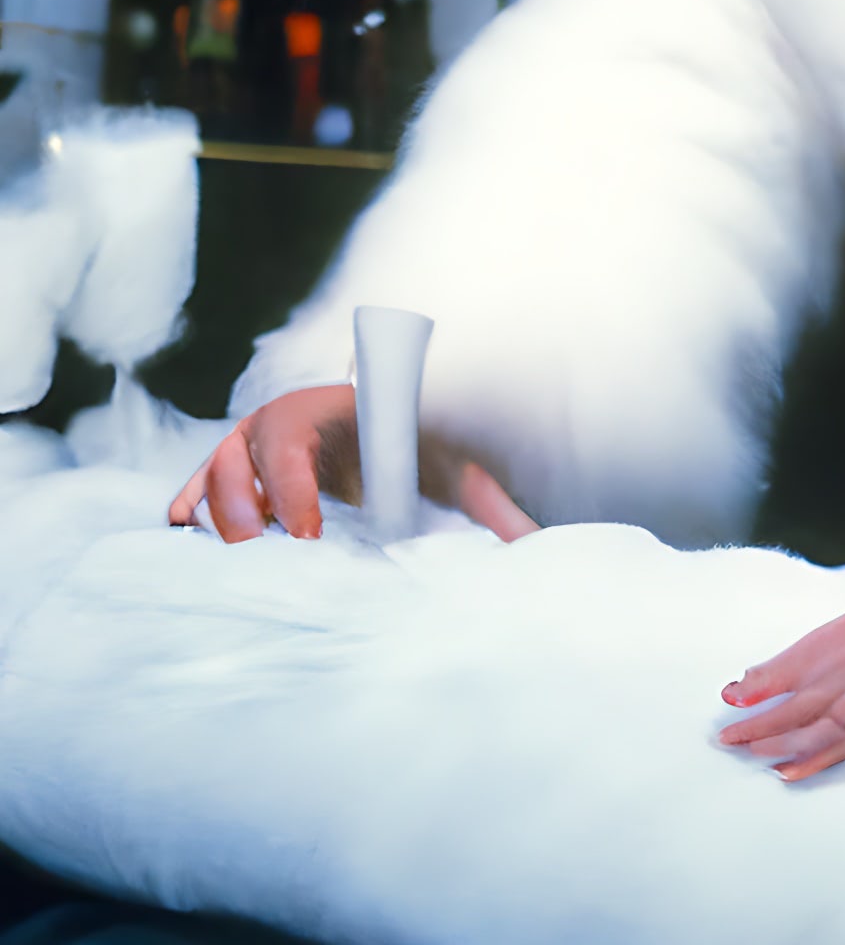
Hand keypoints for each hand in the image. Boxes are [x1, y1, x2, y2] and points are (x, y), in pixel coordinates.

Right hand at [167, 383, 537, 543]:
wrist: (385, 421)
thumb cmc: (418, 442)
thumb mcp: (453, 466)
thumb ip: (491, 503)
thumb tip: (536, 542)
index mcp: (329, 409)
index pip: (293, 443)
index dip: (293, 488)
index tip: (310, 536)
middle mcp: (280, 420)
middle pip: (238, 455)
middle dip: (245, 506)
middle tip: (266, 553)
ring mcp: (250, 442)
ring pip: (212, 471)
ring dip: (218, 512)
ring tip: (242, 557)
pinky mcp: (234, 468)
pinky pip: (195, 486)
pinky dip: (187, 509)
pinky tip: (187, 539)